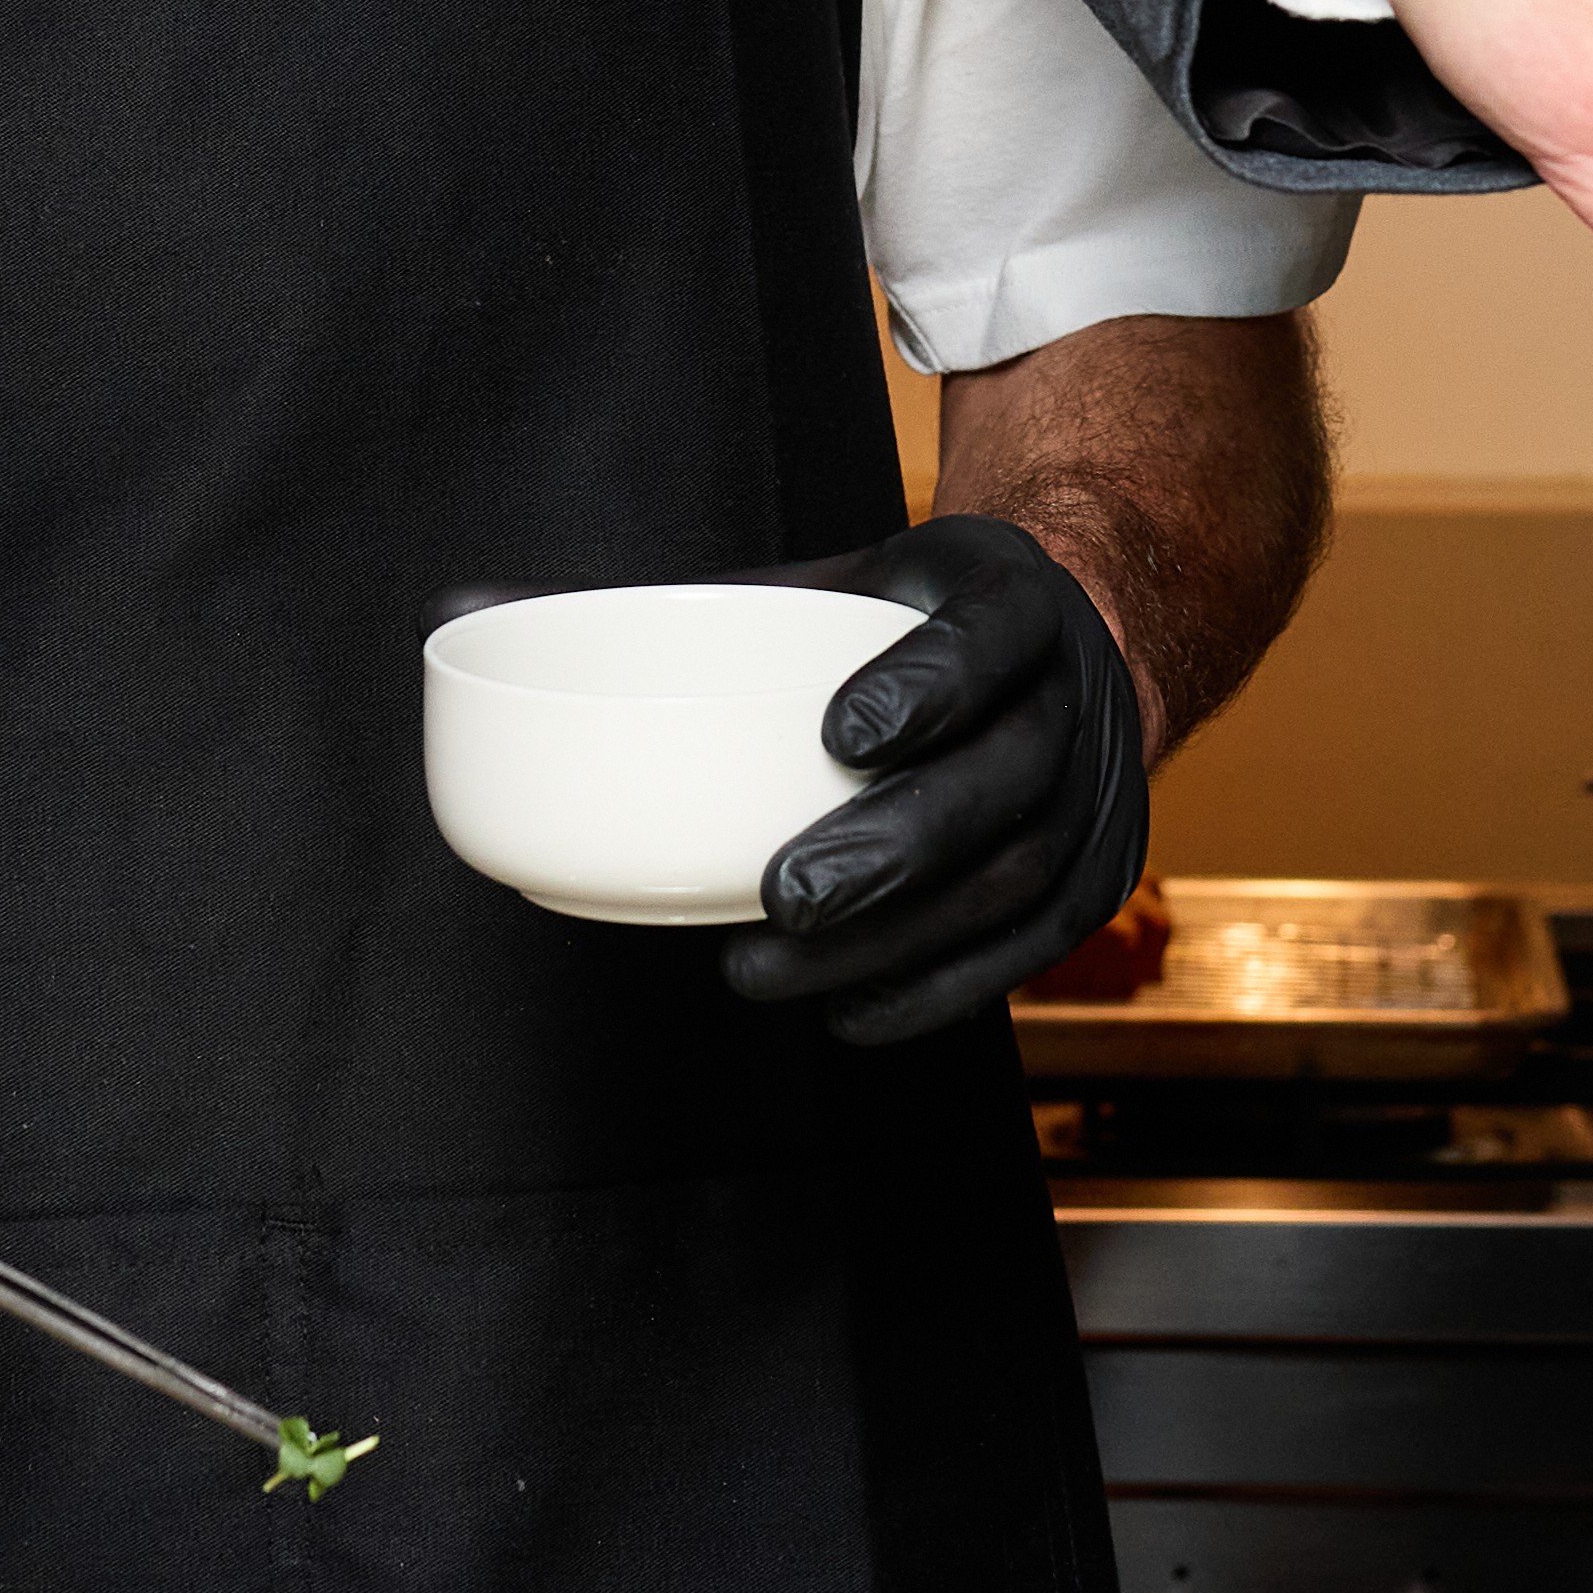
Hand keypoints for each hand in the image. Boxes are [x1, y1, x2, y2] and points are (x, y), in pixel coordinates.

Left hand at [721, 513, 1152, 1049]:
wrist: (1065, 657)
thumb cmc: (913, 626)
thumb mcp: (840, 583)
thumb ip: (699, 605)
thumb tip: (490, 601)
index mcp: (1019, 599)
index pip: (991, 635)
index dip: (930, 685)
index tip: (838, 734)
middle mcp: (1082, 697)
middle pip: (1009, 775)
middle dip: (898, 844)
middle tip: (787, 894)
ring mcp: (1103, 795)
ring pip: (1016, 878)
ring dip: (895, 938)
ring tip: (772, 964)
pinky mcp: (1098, 881)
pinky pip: (1027, 951)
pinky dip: (936, 991)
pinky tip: (849, 1009)